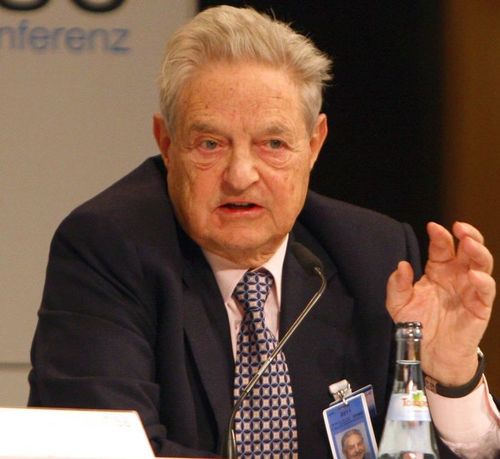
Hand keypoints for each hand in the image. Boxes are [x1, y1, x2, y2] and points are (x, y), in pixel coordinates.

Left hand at [386, 221, 494, 385]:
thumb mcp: (398, 304)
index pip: (442, 248)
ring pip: (482, 264)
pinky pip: (486, 291)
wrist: (428, 353)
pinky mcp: (480, 307)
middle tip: (459, 227)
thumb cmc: (416, 325)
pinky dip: (482, 281)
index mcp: (438, 270)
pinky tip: (472, 274)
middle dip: (467, 234)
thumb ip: (396, 285)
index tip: (432, 226)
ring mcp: (470, 290)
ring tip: (469, 242)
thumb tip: (402, 265)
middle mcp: (456, 276)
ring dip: (478, 251)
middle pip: (468, 249)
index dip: (439, 236)